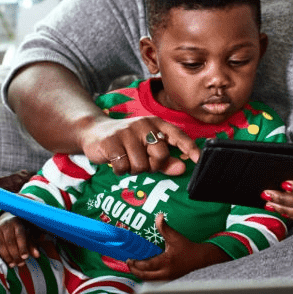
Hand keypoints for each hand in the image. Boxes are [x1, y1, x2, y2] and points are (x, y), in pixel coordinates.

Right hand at [0, 213, 44, 266]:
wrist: (7, 221)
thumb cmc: (21, 230)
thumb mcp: (29, 235)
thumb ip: (33, 245)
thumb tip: (37, 255)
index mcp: (17, 222)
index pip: (20, 235)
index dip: (22, 247)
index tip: (25, 257)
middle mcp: (6, 224)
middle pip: (10, 241)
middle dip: (15, 255)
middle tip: (20, 264)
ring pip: (0, 245)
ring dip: (7, 257)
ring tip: (13, 265)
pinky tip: (5, 261)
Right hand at [79, 116, 198, 176]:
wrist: (94, 132)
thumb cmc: (126, 142)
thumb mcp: (146, 148)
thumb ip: (165, 160)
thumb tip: (181, 168)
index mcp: (155, 124)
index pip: (177, 134)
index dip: (189, 147)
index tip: (198, 159)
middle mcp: (143, 125)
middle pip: (160, 155)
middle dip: (152, 166)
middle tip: (140, 161)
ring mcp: (127, 132)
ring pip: (141, 164)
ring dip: (134, 169)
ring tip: (126, 159)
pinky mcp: (111, 141)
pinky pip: (123, 166)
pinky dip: (120, 169)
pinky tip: (115, 160)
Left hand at [126, 214, 229, 280]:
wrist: (199, 257)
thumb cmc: (187, 247)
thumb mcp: (175, 236)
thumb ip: (165, 227)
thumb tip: (158, 216)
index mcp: (167, 262)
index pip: (147, 266)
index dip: (136, 264)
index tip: (129, 258)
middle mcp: (166, 272)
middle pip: (145, 276)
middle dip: (135, 270)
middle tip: (128, 263)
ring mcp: (167, 277)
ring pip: (149, 279)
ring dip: (140, 274)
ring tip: (133, 266)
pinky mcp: (168, 278)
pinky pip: (154, 279)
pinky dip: (146, 275)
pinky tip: (142, 270)